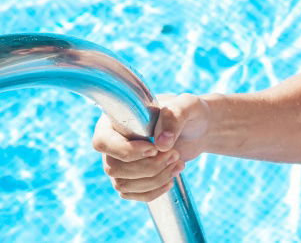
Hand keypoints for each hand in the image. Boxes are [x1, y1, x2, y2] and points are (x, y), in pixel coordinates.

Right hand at [91, 93, 209, 201]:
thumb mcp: (186, 106)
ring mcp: (119, 163)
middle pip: (114, 168)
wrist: (198, 129)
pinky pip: (131, 194)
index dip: (126, 151)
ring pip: (123, 184)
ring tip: (178, 163)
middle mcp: (113, 142)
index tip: (154, 149)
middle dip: (149, 166)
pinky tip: (170, 179)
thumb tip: (161, 143)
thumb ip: (173, 118)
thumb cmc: (189, 112)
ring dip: (154, 179)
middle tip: (175, 154)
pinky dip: (153, 191)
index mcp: (117, 119)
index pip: (103, 141)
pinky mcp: (130, 178)